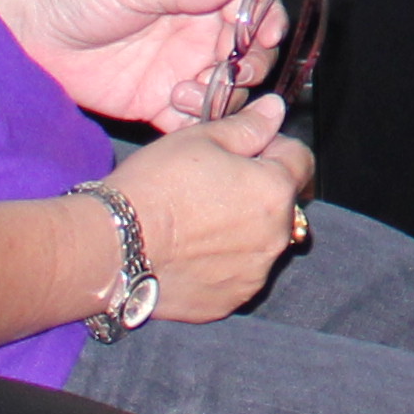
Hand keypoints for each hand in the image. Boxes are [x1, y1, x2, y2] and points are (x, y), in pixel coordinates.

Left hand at [0, 0, 266, 125]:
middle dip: (250, 66)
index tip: (267, 37)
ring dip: (221, 96)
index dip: (267, 21)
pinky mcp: (154, 103)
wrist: (26, 26)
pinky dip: (197, 125)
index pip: (251, 8)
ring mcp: (177, 70)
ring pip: (226, 91)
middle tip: (233, 73)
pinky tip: (177, 113)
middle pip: (248, 55)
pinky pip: (191, 121)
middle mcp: (194, 34)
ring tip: (185, 92)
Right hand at [104, 97, 316, 322]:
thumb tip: (274, 111)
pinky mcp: (227, 302)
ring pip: (260, 242)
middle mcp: (275, 238)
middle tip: (214, 183)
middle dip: (257, 189)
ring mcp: (252, 275)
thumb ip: (248, 126)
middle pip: (281, 204)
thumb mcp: (202, 139)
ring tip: (196, 221)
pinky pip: (236, 275)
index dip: (275, 147)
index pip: (300, 160)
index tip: (248, 147)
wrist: (113, 246)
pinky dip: (221, 263)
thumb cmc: (156, 187)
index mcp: (275, 192)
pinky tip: (188, 251)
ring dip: (242, 229)